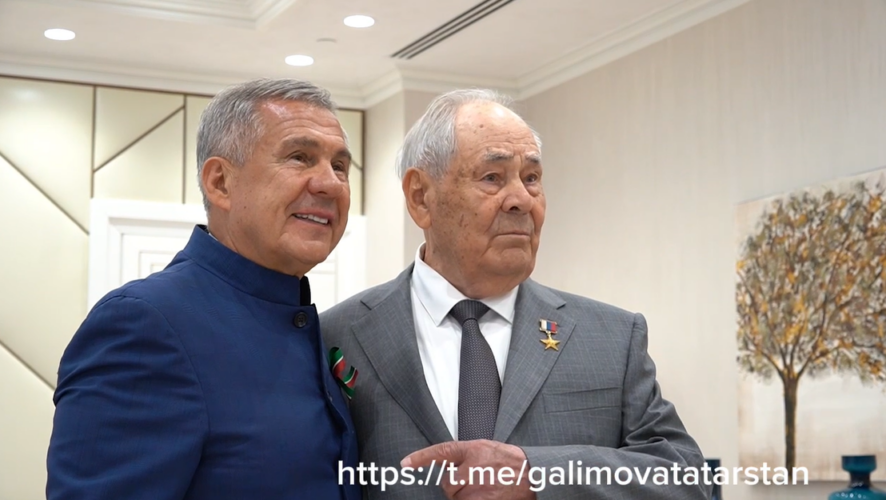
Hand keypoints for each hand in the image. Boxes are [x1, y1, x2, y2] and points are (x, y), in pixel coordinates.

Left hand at [401, 440, 535, 499]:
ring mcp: (477, 489)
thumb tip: (446, 468)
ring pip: (456, 498)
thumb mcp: (487, 448)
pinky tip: (487, 496)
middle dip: (457, 486)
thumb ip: (465, 455)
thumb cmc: (510, 462)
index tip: (404, 464)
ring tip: (485, 490)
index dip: (421, 458)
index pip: (442, 452)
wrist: (534, 476)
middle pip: (447, 484)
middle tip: (476, 481)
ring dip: (465, 497)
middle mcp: (473, 469)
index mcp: (473, 450)